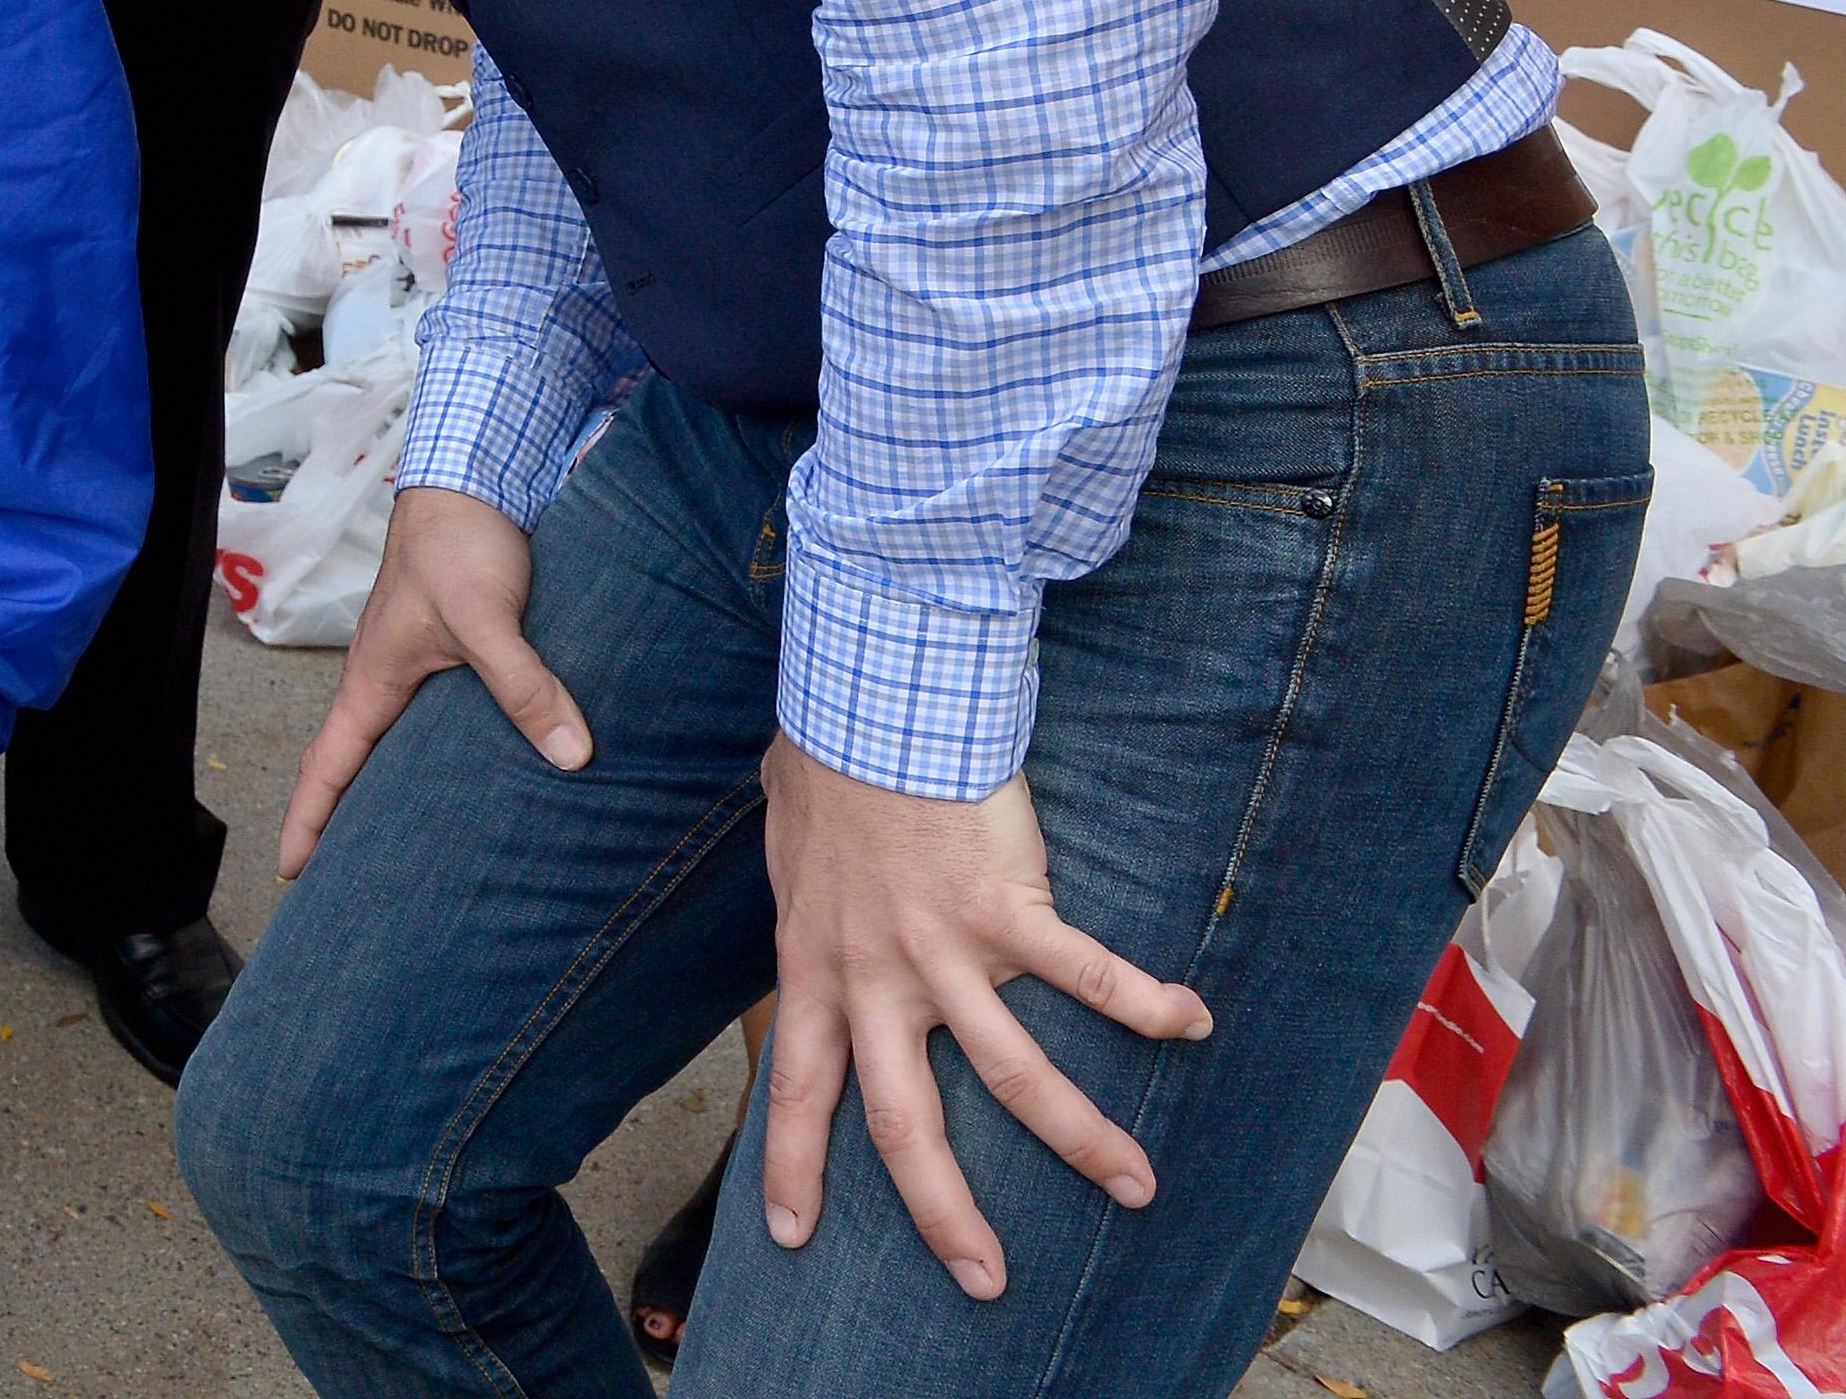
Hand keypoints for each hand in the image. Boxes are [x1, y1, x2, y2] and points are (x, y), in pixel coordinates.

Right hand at [276, 485, 590, 880]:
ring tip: (414, 847)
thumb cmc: (457, 541)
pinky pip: (436, 720)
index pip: (327, 767)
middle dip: (344, 822)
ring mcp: (416, 666)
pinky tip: (479, 776)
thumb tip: (570, 755)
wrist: (474, 477)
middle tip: (352, 883)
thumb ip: (523, 684)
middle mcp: (386, 682)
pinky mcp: (450, 651)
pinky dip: (439, 756)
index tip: (291, 872)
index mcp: (372, 682)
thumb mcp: (485, 617)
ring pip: (395, 743)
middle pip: (352, 764)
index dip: (307, 822)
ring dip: (392, 790)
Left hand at [755, 739, 1210, 1298]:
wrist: (872, 700)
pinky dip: (1144, 1002)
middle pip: (905, 1124)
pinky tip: (1192, 1023)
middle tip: (984, 1279)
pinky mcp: (1007, 912)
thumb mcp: (788, 835)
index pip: (796, 1088)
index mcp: (815, 965)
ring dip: (1082, 1141)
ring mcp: (944, 953)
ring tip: (1137, 1187)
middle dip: (945, 1213)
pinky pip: (1086, 974)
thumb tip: (800, 848)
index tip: (793, 1235)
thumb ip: (804, 875)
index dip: (794, 1165)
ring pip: (1016, 1077)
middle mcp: (876, 978)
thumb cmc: (829, 753)